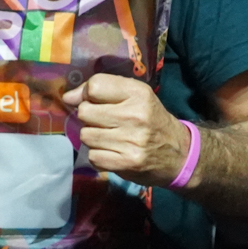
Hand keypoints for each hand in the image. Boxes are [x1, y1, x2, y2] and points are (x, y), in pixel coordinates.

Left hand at [64, 73, 190, 186]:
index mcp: (139, 93)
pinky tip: (113, 152)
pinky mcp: (126, 162)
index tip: (91, 101)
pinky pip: (93, 157)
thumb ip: (104, 90)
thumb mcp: (137, 96)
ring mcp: (131, 141)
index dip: (86, 94)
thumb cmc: (152, 120)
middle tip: (104, 122)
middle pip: (85, 112)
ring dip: (93, 138)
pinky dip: (99, 156)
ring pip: (86, 136)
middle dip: (89, 118)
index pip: (96, 86)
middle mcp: (135, 115)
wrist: (179, 153)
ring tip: (109, 138)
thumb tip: (68, 97)